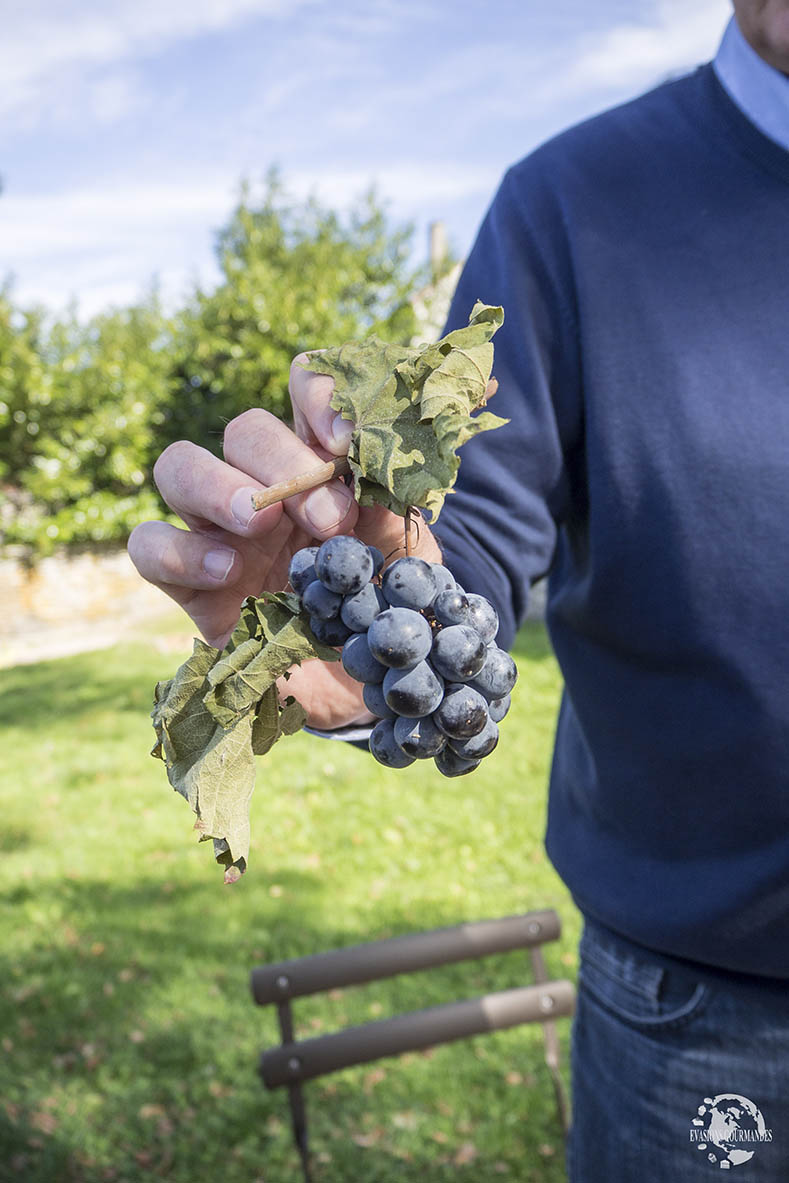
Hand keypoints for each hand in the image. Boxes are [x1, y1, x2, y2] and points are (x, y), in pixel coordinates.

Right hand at [128, 354, 441, 728]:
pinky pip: (150, 546)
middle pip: (244, 429)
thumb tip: (376, 457)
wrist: (367, 679)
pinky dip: (182, 551)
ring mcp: (217, 529)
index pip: (303, 388)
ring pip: (177, 466)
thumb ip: (389, 501)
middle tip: (329, 519)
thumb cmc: (387, 605)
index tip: (349, 442)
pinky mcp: (187, 583)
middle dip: (283, 464)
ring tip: (257, 520)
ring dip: (217, 485)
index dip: (319, 397)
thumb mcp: (406, 550)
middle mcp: (262, 484)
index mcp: (319, 461)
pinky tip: (228, 572)